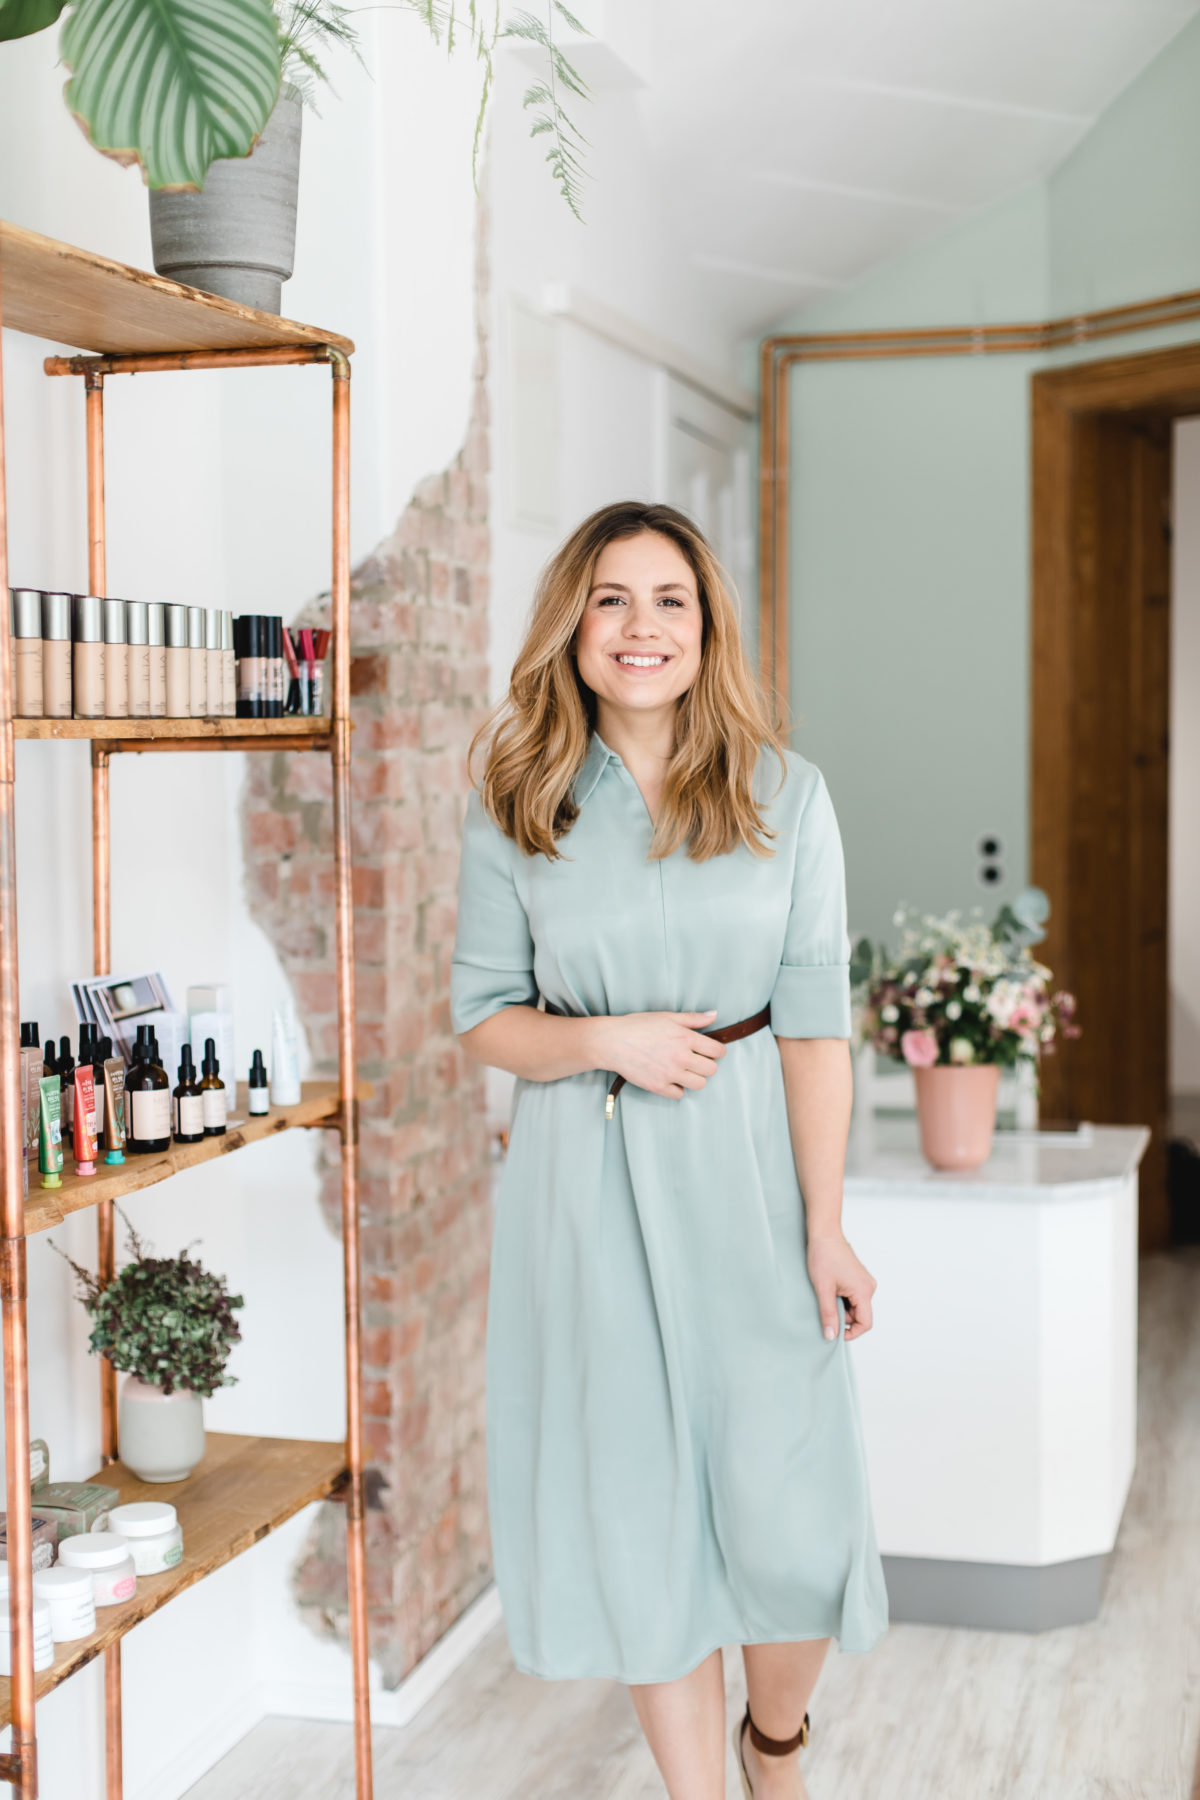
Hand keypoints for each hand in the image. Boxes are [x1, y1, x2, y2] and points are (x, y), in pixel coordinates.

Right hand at [597, 1010, 726, 1099]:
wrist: (612, 1042)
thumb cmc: (637, 1026)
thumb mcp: (667, 1016)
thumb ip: (693, 1018)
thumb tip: (714, 1015)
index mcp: (685, 1038)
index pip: (717, 1051)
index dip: (717, 1051)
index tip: (710, 1051)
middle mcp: (681, 1057)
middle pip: (711, 1070)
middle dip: (706, 1065)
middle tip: (695, 1061)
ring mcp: (670, 1074)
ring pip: (699, 1084)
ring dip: (695, 1078)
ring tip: (684, 1071)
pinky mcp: (658, 1086)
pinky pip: (680, 1094)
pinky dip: (677, 1088)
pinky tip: (670, 1079)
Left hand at [807, 1233, 876, 1341]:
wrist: (824, 1234)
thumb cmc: (823, 1257)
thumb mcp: (823, 1289)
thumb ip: (828, 1314)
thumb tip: (831, 1336)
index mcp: (864, 1291)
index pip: (865, 1323)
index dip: (851, 1333)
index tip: (835, 1332)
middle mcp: (869, 1287)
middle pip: (860, 1315)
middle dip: (843, 1317)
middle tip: (826, 1305)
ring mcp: (865, 1282)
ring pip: (855, 1307)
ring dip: (841, 1306)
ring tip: (827, 1293)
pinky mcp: (859, 1279)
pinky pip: (853, 1297)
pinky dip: (842, 1298)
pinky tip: (831, 1288)